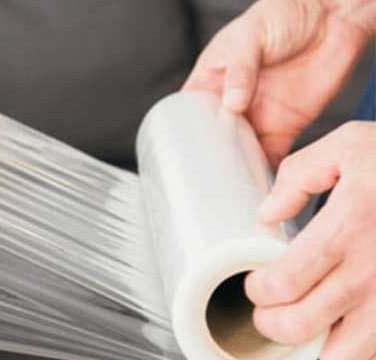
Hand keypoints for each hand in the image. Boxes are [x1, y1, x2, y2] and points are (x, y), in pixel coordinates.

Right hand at [183, 0, 372, 166]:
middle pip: (213, 140)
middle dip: (208, 160)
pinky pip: (271, 156)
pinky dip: (265, 173)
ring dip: (235, 170)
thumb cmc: (284, 13)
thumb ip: (240, 69)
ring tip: (227, 188)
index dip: (182, 135)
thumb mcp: (250, 35)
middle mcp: (232, 103)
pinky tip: (258, 183)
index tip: (177, 154)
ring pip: (240, 153)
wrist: (334, 16)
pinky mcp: (286, 127)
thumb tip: (232, 103)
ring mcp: (258, 116)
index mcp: (212, 80)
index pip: (189, 114)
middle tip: (203, 179)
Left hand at [245, 121, 375, 359]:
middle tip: (275, 309)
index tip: (258, 284)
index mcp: (350, 227)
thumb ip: (300, 175)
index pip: (281, 284)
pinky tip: (365, 321)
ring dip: (325, 342)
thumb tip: (267, 214)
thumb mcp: (353, 145)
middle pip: (298, 328)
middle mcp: (375, 272)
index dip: (258, 291)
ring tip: (326, 316)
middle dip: (274, 322)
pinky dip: (369, 352)